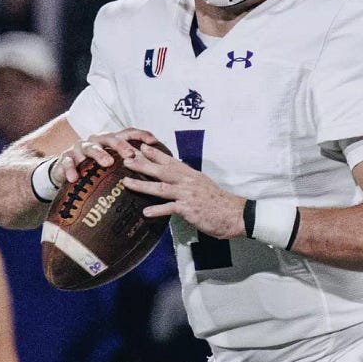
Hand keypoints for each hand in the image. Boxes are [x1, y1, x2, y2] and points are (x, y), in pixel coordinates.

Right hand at [55, 128, 160, 182]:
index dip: (141, 135)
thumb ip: (129, 165)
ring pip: (90, 147)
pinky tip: (74, 178)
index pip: (127, 133)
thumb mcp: (112, 165)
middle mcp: (96, 141)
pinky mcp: (66, 158)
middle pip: (110, 138)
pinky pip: (67, 162)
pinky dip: (70, 169)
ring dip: (99, 154)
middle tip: (130, 155)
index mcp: (110, 141)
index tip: (153, 141)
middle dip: (121, 145)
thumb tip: (154, 172)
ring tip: (107, 163)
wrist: (67, 170)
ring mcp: (80, 148)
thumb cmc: (95, 168)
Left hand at [120, 144, 245, 238]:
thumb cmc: (220, 202)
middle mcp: (188, 182)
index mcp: (192, 175)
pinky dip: (157, 210)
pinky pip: (169, 208)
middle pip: (161, 171)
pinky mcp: (189, 209)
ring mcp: (188, 195)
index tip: (142, 147)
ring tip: (126, 183)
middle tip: (126, 160)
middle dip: (142, 164)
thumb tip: (178, 179)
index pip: (171, 161)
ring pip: (160, 188)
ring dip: (142, 184)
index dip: (156, 154)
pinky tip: (145, 212)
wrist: (236, 214)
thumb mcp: (204, 186)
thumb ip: (190, 181)